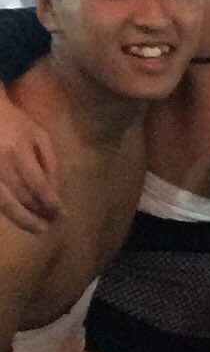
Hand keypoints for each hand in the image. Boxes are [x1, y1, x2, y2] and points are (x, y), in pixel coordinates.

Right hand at [0, 98, 59, 233]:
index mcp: (17, 151)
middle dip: (36, 214)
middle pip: (19, 198)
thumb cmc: (16, 123)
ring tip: (36, 228)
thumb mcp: (39, 136)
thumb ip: (50, 163)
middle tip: (48, 227)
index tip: (61, 213)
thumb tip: (56, 192)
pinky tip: (18, 217)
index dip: (50, 202)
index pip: (37, 184)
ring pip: (3, 203)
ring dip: (21, 218)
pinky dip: (7, 211)